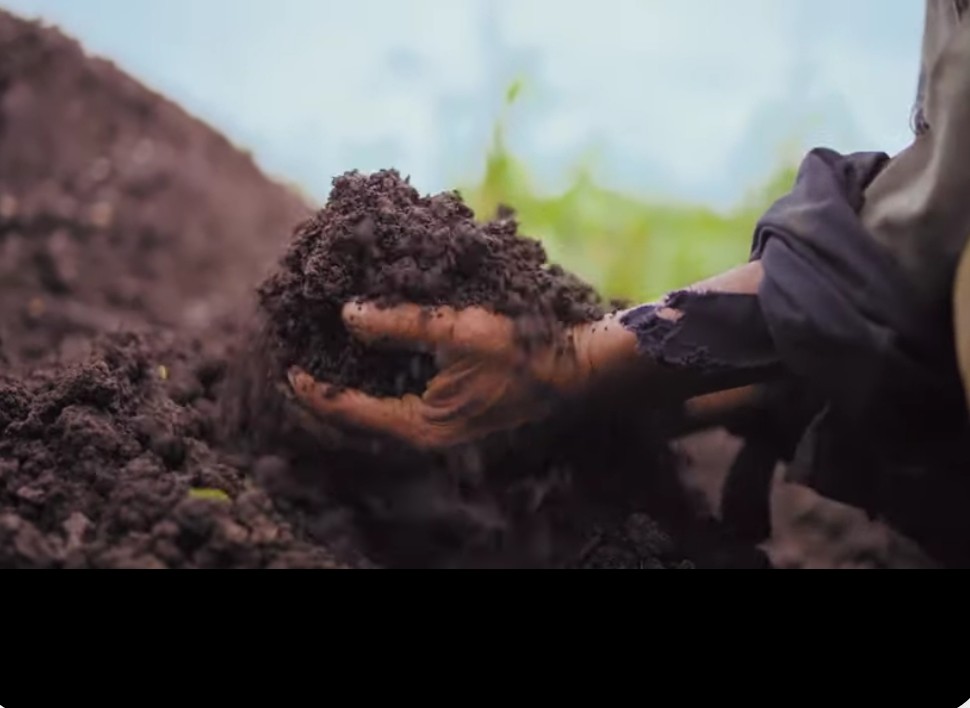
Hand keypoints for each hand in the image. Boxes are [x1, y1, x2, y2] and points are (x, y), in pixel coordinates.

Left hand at [286, 301, 641, 449]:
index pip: (350, 410)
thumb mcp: (460, 329)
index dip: (314, 388)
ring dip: (352, 372)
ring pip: (378, 399)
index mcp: (423, 424)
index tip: (286, 362)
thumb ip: (401, 322)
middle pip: (359, 410)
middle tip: (295, 348)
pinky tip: (369, 339)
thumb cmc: (524, 350)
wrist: (575, 365)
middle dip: (328, 381)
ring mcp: (438, 418)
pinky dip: (379, 367)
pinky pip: (399, 389)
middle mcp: (426, 429)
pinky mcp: (449, 402)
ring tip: (321, 342)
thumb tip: (348, 312)